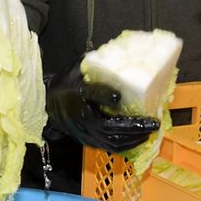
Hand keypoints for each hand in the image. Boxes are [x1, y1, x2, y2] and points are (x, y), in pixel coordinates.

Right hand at [44, 59, 159, 152]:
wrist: (48, 104)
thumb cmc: (67, 85)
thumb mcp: (77, 70)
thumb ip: (95, 65)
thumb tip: (119, 54)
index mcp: (77, 95)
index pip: (90, 95)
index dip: (103, 96)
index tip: (117, 96)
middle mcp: (81, 117)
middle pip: (108, 126)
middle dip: (133, 126)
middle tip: (152, 122)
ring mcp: (84, 132)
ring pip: (111, 140)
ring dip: (132, 139)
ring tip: (149, 132)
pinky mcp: (87, 140)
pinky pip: (108, 147)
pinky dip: (126, 146)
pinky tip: (139, 140)